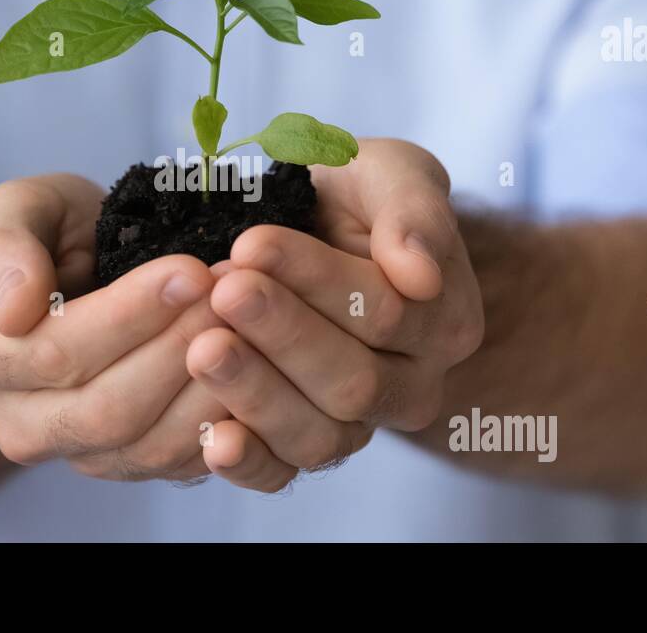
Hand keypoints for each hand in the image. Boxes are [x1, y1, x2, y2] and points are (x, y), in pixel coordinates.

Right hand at [0, 174, 230, 481]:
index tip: (191, 270)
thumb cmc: (42, 239)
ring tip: (252, 325)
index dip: (131, 314)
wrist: (65, 280)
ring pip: (148, 444)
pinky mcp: (127, 466)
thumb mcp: (15, 213)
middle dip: (179, 348)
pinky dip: (225, 425)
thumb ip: (3, 248)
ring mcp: (75, 454)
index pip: (59, 352)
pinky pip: (179, 464)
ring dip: (209, 386)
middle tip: (234, 296)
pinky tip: (257, 372)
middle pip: (107, 408)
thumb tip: (15, 308)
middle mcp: (20, 422)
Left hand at [186, 138, 483, 490]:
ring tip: (202, 348)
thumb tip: (420, 273)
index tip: (251, 243)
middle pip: (353, 380)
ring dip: (256, 393)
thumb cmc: (355, 200)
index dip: (316, 280)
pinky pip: (283, 472)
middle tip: (224, 291)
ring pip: (319, 433)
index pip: (385, 311)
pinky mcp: (304, 449)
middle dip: (282, 334)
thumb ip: (414, 211)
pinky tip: (214, 443)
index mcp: (445, 321)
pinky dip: (250, 463)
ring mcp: (358, 426)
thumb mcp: (391, 174)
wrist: (315, 231)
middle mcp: (411, 386)